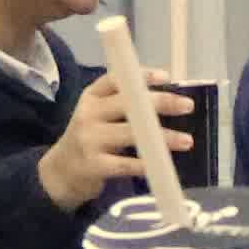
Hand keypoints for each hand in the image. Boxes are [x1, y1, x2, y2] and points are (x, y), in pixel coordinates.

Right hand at [32, 61, 185, 213]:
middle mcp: (88, 114)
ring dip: (163, 137)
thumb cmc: (90, 139)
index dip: (141, 75)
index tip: (166, 76)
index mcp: (91, 97)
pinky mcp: (93, 165)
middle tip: (187, 106)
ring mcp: (89, 139)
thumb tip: (167, 99)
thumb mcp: (98, 115)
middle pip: (127, 103)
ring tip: (187, 141)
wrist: (61, 172)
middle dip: (160, 102)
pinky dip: (147, 164)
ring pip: (131, 133)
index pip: (115, 78)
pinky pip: (126, 164)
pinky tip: (163, 165)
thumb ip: (122, 104)